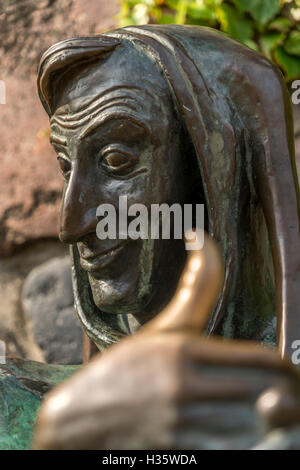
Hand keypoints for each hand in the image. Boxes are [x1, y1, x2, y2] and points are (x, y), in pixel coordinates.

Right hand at [33, 234, 299, 449]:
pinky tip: (249, 432)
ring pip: (260, 429)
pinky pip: (238, 450)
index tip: (286, 371)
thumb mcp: (162, 329)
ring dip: (276, 423)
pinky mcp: (181, 454)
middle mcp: (185, 391)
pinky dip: (253, 443)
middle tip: (286, 392)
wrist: (81, 419)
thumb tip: (204, 238)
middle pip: (270, 395)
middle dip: (288, 394)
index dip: (287, 368)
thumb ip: (195, 287)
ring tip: (274, 413)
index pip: (264, 362)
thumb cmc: (126, 370)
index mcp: (184, 354)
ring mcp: (183, 428)